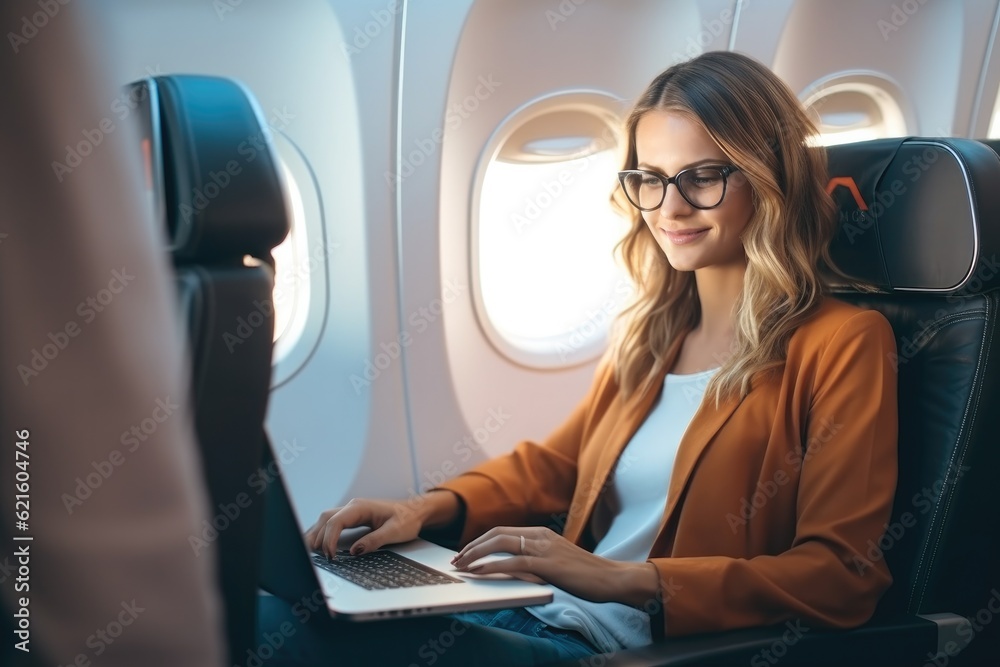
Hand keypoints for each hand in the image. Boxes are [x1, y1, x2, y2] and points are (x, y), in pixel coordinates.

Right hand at [305, 491, 460, 555]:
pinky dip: (324, 532)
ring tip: (311, 552)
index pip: (336, 521)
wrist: (416, 511)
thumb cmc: (407, 519)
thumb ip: (374, 541)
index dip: (329, 539)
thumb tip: (354, 551)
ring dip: (317, 534)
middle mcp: (353, 507)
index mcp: (361, 507)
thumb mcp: (394, 532)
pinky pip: (333, 523)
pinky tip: (319, 543)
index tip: (330, 555)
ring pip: (326, 519)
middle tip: (317, 557)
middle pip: (326, 518)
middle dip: (318, 537)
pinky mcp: (353, 517)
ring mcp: (352, 511)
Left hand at [450, 526, 659, 606]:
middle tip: (456, 559)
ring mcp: (544, 548)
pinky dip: (492, 566)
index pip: (502, 531)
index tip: (465, 553)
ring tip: (461, 566)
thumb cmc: (586, 575)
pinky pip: (513, 562)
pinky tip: (479, 572)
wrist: (612, 578)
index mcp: (541, 533)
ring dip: (476, 554)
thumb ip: (536, 559)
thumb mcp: (556, 561)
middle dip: (472, 546)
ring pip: (500, 544)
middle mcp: (540, 535)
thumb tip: (512, 567)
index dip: (480, 541)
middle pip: (496, 534)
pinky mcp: (548, 564)